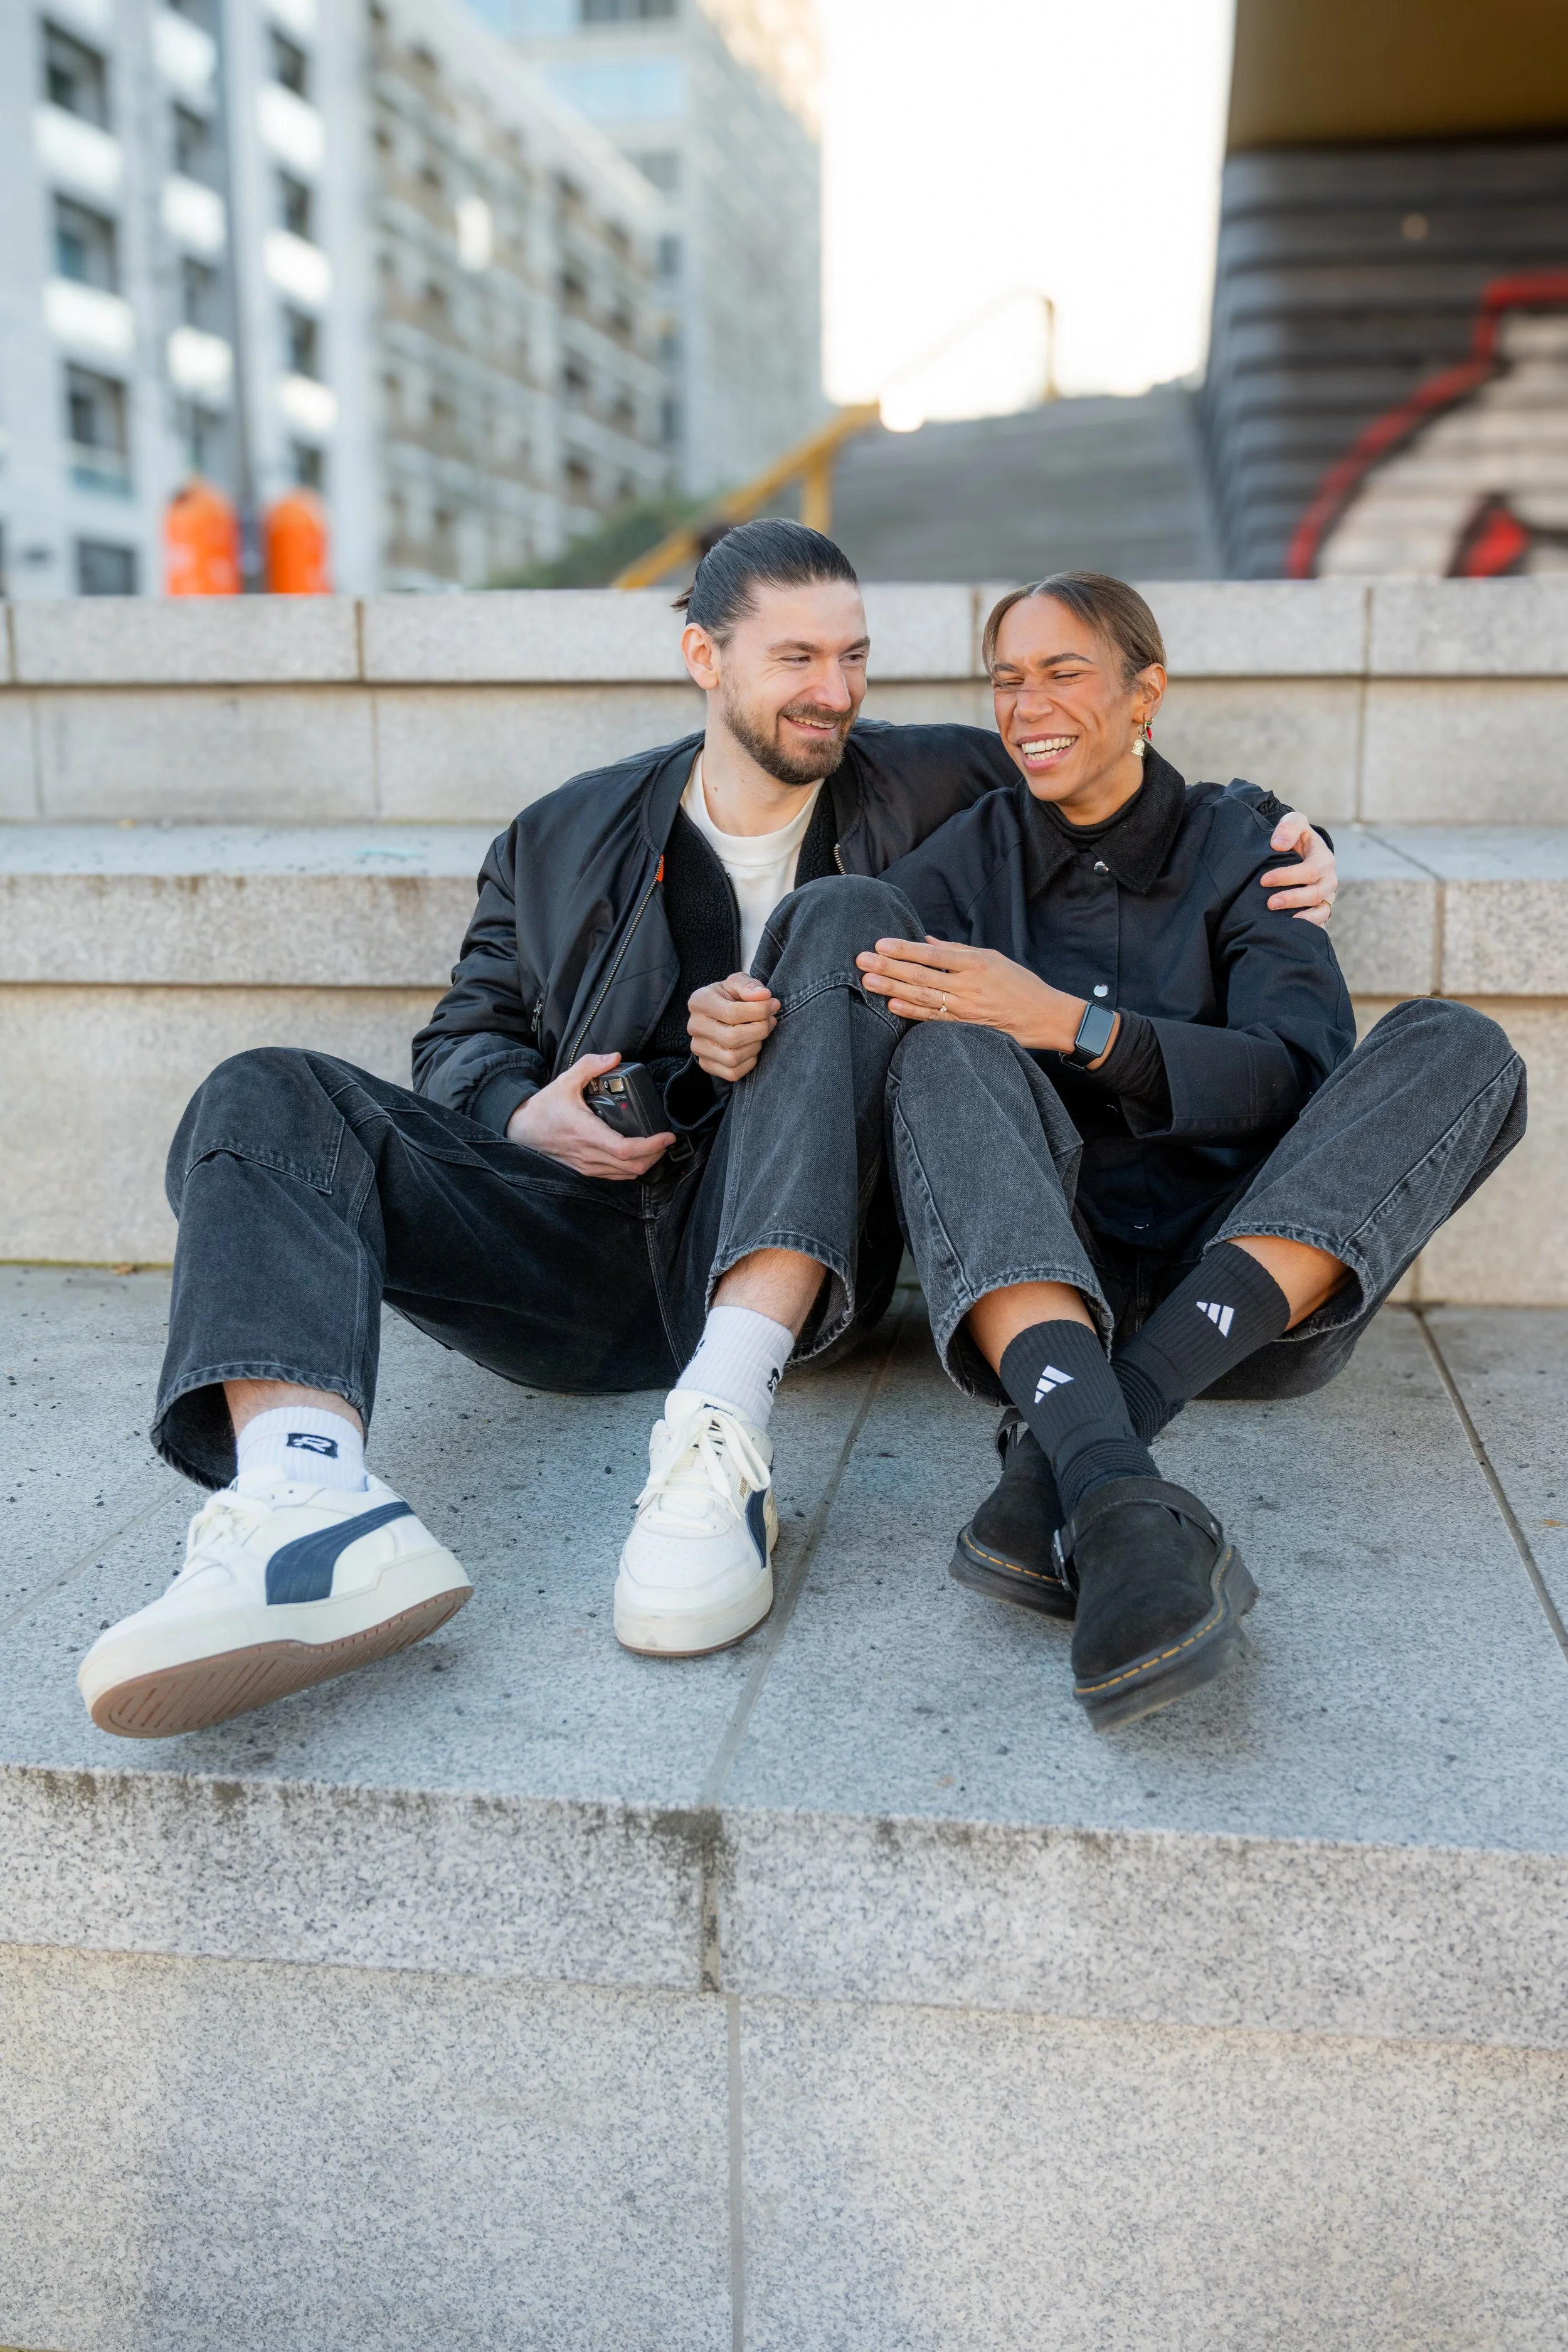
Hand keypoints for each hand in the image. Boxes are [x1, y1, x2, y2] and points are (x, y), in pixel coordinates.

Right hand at [506, 1052, 674, 1179]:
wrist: (521, 1131)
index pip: (626, 1149)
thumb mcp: (565, 1081)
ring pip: (627, 1175)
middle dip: (656, 1155)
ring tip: (656, 1148)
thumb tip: (614, 1057)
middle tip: (666, 1140)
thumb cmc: (543, 1109)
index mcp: (587, 1133)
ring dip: (646, 1163)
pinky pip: (615, 1176)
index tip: (667, 1136)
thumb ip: (590, 1066)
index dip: (652, 1145)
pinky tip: (637, 1156)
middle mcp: (589, 1154)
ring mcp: (587, 1166)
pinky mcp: (585, 1171)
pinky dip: (631, 1168)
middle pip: (633, 1166)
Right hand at [687, 972, 780, 1081]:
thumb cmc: (731, 996)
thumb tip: (764, 996)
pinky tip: (752, 1047)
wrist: (718, 1014)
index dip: (760, 1011)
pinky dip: (749, 1062)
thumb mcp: (738, 983)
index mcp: (699, 1001)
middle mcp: (694, 1026)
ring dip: (755, 1046)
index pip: (733, 1013)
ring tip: (760, 1033)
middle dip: (760, 1030)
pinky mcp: (706, 1064)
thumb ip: (750, 985)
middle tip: (770, 1021)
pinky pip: (733, 1073)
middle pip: (733, 1038)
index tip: (772, 1005)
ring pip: (733, 1058)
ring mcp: (698, 1048)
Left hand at [858, 936, 1094, 1054]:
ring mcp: (965, 1009)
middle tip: (861, 960)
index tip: (880, 944)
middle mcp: (968, 986)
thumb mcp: (993, 958)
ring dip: (892, 989)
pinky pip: (933, 1019)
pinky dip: (911, 1013)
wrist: (1045, 1017)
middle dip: (888, 967)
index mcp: (975, 963)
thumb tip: (925, 943)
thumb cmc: (1019, 984)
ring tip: (868, 981)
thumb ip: (957, 951)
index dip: (904, 950)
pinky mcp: (965, 1027)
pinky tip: (891, 1005)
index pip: (932, 955)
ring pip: (922, 998)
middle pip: (921, 976)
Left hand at [1262, 813, 1337, 925]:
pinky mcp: (1321, 908)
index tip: (1264, 880)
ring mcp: (1326, 895)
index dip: (1287, 876)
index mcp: (1323, 858)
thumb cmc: (1295, 836)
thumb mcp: (1294, 823)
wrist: (1299, 850)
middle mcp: (1328, 878)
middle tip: (1269, 903)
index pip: (1310, 871)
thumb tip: (1278, 845)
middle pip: (1315, 893)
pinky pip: (1320, 922)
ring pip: (1320, 911)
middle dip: (1292, 899)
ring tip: (1280, 921)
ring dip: (1301, 917)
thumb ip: (1288, 827)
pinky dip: (1309, 928)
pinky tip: (1293, 932)